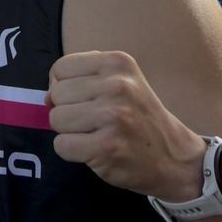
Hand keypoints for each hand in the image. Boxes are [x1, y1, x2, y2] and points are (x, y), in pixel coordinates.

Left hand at [47, 50, 206, 200]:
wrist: (175, 158)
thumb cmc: (139, 118)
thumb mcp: (121, 82)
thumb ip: (83, 79)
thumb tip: (46, 96)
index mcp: (118, 63)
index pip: (60, 68)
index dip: (65, 87)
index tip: (85, 100)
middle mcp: (117, 85)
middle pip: (56, 94)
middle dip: (68, 110)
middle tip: (95, 122)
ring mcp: (112, 116)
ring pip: (56, 119)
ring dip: (69, 132)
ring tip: (96, 135)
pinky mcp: (106, 147)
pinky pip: (61, 145)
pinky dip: (72, 152)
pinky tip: (95, 150)